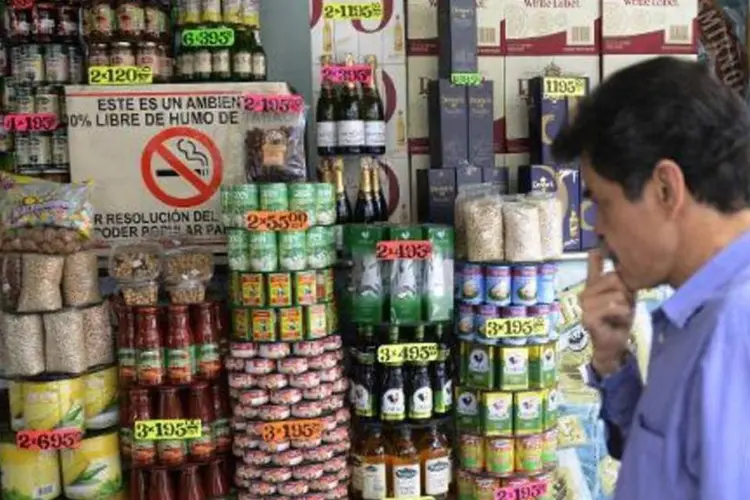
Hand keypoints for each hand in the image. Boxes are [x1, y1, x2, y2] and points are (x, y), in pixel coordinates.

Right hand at [580, 249, 634, 376]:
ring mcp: (584, 305)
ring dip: (625, 307)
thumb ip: (619, 280)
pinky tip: (618, 322)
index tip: (596, 247)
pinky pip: (614, 306)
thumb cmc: (618, 320)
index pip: (592, 266)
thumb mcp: (623, 297)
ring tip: (620, 316)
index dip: (595, 257)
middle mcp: (584, 293)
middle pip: (614, 279)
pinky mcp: (587, 317)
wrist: (613, 345)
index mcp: (593, 286)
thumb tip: (616, 262)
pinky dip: (622, 314)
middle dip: (625, 294)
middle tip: (623, 307)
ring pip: (616, 294)